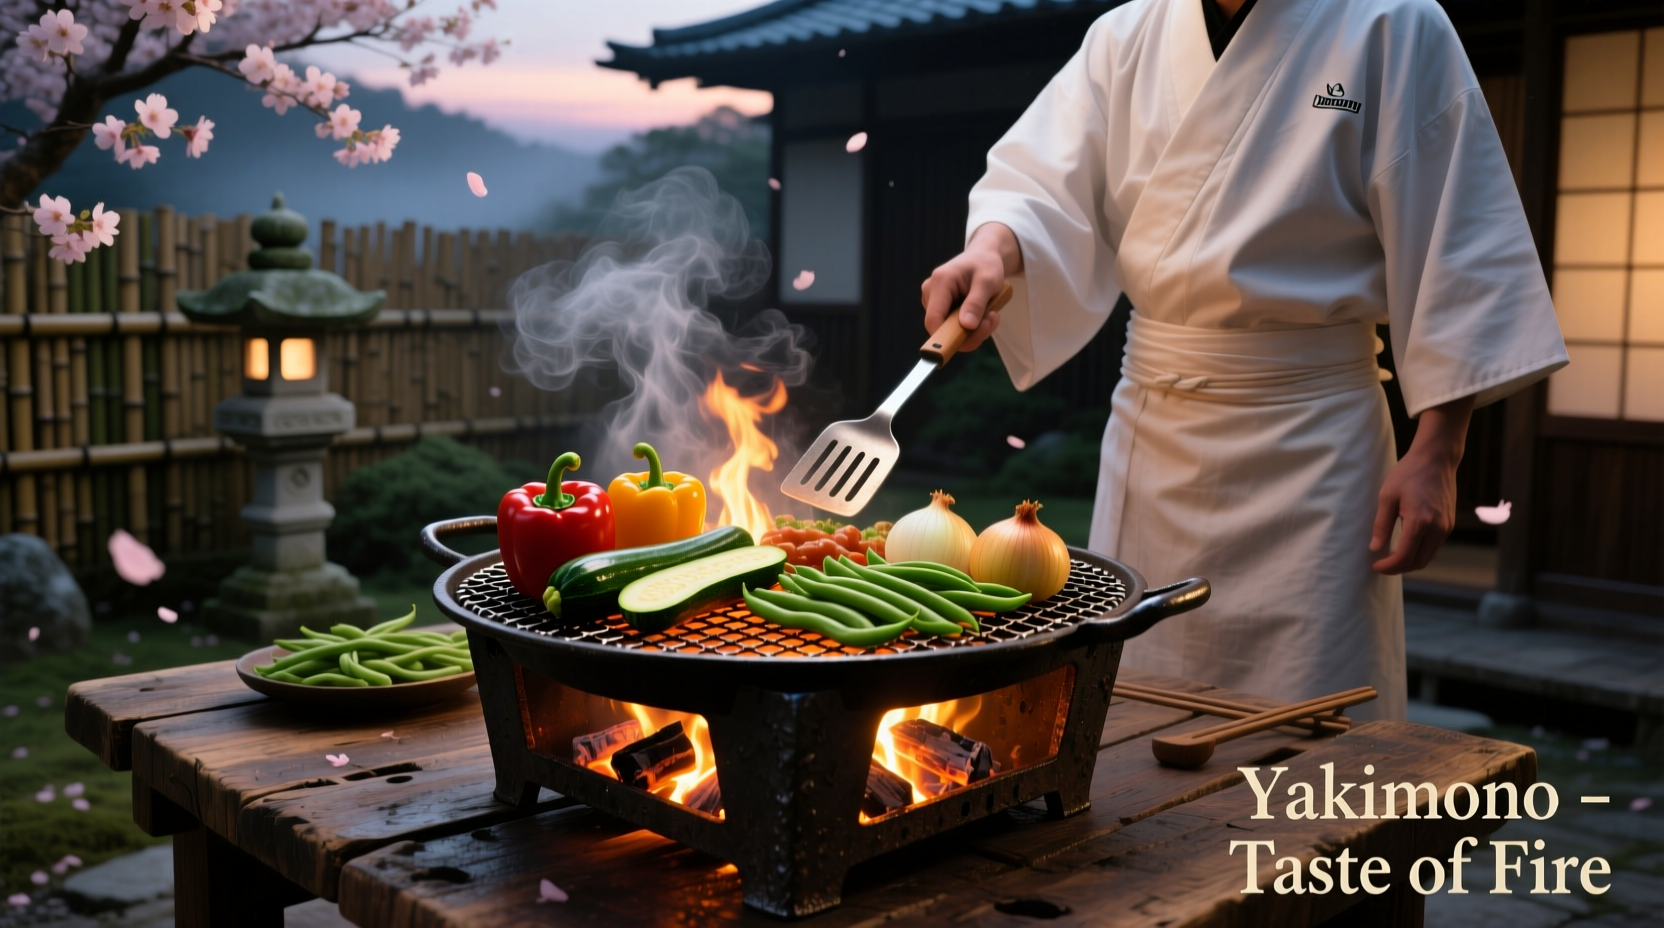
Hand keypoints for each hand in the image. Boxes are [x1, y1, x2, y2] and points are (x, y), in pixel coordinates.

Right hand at [920, 222, 1021, 351]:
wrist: (983, 257)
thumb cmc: (985, 264)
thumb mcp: (987, 281)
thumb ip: (976, 303)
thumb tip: (967, 326)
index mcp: (940, 282)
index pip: (934, 320)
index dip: (948, 337)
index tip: (973, 341)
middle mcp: (931, 292)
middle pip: (942, 328)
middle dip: (969, 332)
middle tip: (991, 320)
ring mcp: (933, 300)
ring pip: (948, 330)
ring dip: (973, 330)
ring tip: (990, 314)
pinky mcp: (940, 307)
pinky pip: (952, 327)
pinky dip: (971, 327)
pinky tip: (983, 315)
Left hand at [1370, 396, 1473, 573]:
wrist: (1437, 459)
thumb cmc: (1409, 473)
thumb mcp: (1387, 496)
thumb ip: (1381, 524)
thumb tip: (1375, 548)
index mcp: (1420, 522)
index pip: (1404, 557)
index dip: (1388, 567)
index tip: (1375, 566)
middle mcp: (1438, 528)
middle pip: (1418, 562)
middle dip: (1398, 568)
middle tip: (1381, 565)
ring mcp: (1446, 527)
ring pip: (1428, 557)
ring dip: (1410, 562)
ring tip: (1391, 558)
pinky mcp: (1449, 523)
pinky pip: (1434, 547)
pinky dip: (1420, 552)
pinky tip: (1406, 547)